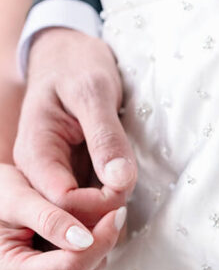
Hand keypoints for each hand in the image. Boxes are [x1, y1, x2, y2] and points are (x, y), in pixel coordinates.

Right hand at [0, 163, 125, 269]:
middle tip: (110, 208)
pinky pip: (86, 267)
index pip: (72, 266)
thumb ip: (49, 219)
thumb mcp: (17, 198)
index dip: (100, 239)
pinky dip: (88, 246)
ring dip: (94, 241)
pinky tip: (76, 227)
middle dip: (99, 239)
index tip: (117, 212)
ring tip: (82, 215)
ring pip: (90, 269)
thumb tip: (85, 240)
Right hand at [13, 28, 136, 221]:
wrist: (67, 54)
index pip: (63, 202)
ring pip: (83, 212)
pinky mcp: (74, 174)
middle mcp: (40, 172)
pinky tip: (127, 185)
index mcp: (35, 152)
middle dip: (105, 208)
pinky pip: (92, 199)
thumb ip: (106, 136)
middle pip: (71, 215)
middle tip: (132, 183)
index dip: (97, 202)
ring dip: (110, 207)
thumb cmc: (76, 66)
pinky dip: (111, 197)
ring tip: (132, 183)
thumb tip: (120, 180)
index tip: (125, 184)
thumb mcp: (93, 92)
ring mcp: (57, 175)